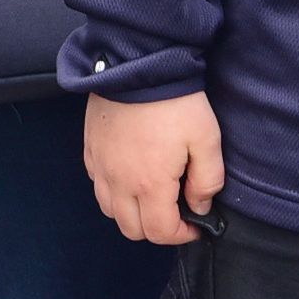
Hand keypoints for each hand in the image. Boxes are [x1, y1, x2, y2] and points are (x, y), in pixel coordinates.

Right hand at [86, 90, 223, 244]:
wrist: (136, 63)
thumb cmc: (175, 103)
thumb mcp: (206, 140)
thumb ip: (208, 181)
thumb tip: (199, 206)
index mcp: (150, 184)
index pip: (160, 233)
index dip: (183, 235)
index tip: (196, 222)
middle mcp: (119, 180)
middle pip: (131, 229)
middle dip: (156, 228)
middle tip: (174, 211)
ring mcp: (100, 163)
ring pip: (109, 209)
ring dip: (131, 211)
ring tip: (150, 194)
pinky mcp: (90, 146)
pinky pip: (97, 183)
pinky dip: (112, 189)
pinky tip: (129, 173)